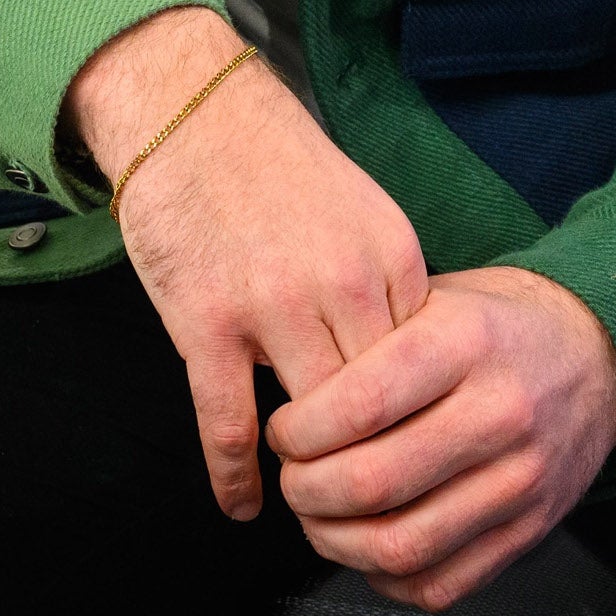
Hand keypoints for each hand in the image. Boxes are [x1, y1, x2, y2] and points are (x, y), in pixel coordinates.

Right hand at [65, 7, 426, 521]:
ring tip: (309, 501)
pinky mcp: (207, 323)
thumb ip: (387, 285)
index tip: (410, 454)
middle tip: (366, 500)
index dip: (417, 420)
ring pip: (315, 424)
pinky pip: (229, 424)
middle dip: (375, 459)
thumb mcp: (361, 212)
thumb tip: (407, 362)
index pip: (424, 369)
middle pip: (379, 407)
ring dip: (312, 473)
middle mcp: (342, 284)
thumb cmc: (274, 162)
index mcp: (391, 256)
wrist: (191, 109)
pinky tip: (242, 505)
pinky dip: (238, 477)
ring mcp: (272, 306)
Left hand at [264, 266, 615, 609]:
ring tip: (318, 517)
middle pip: (373, 483)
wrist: (599, 356)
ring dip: (336, 542)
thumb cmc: (498, 326)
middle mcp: (500, 413)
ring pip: (401, 545)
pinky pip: (440, 583)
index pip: (361, 404)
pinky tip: (368, 546)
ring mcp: (520, 479)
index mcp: (467, 343)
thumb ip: (367, 337)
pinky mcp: (530, 530)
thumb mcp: (435, 296)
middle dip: (306, 491)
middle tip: (291, 477)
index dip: (299, 430)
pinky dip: (387, 577)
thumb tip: (284, 390)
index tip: (284, 431)